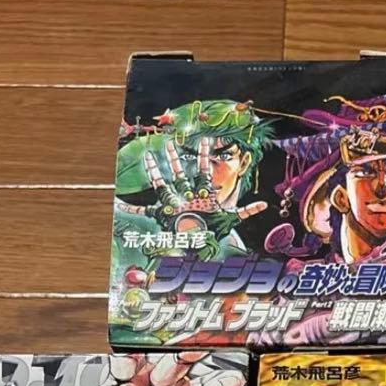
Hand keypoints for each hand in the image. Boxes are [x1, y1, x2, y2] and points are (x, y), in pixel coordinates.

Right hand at [120, 137, 266, 244]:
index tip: (203, 139)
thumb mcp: (231, 220)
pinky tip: (119, 204)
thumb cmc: (214, 233)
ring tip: (147, 156)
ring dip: (154, 171)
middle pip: (179, 173)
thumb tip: (265, 205)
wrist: (202, 246)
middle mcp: (185, 197)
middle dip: (175, 158)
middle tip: (171, 142)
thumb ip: (247, 211)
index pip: (200, 171)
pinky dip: (131, 209)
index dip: (203, 155)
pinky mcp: (162, 215)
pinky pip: (145, 212)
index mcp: (200, 195)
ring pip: (161, 183)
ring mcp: (173, 204)